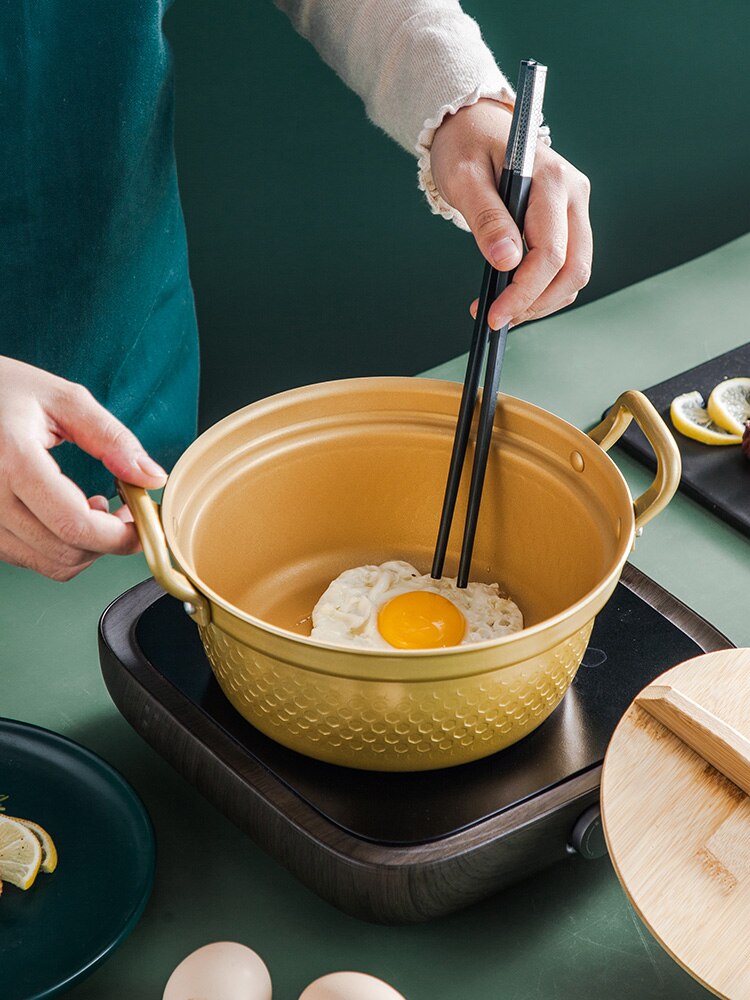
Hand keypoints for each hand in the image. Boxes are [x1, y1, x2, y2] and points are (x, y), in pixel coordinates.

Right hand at [0, 356, 165, 579]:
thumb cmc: (5, 390)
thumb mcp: (64, 399)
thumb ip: (112, 439)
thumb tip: (152, 477)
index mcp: (12, 461)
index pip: (75, 524)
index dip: (120, 535)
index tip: (144, 523)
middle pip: (67, 550)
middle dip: (110, 541)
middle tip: (126, 512)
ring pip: (51, 563)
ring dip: (87, 547)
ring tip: (96, 508)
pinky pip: (30, 559)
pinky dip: (61, 547)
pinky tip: (68, 514)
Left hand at [430, 99, 592, 328]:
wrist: (475, 127)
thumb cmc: (466, 148)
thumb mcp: (464, 178)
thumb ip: (486, 219)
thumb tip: (505, 261)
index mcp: (552, 179)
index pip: (550, 253)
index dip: (523, 291)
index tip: (494, 316)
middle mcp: (574, 193)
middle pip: (573, 269)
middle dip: (536, 303)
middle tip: (498, 320)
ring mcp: (575, 207)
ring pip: (576, 273)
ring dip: (542, 301)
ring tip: (503, 311)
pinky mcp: (569, 220)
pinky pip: (567, 266)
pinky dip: (545, 289)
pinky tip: (515, 297)